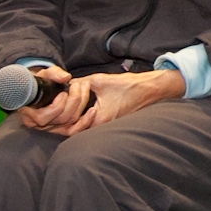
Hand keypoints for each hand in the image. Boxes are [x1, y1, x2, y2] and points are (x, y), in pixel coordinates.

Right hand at [13, 65, 89, 133]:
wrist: (40, 89)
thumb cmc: (39, 82)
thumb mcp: (43, 74)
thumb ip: (53, 73)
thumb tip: (66, 77)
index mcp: (29, 114)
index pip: (43, 118)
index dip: (57, 106)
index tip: (63, 92)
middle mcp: (39, 125)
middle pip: (61, 119)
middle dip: (74, 100)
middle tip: (77, 85)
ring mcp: (52, 128)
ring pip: (70, 122)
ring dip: (81, 105)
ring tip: (85, 88)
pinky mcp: (63, 129)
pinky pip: (75, 130)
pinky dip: (85, 121)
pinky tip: (93, 110)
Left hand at [70, 68, 185, 131]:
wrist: (148, 89)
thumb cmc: (128, 86)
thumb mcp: (99, 80)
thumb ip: (79, 83)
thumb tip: (65, 84)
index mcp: (98, 120)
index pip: (71, 127)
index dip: (63, 115)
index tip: (62, 101)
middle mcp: (101, 127)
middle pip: (74, 130)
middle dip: (66, 117)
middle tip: (63, 103)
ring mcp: (106, 127)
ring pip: (82, 127)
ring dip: (75, 116)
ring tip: (73, 102)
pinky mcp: (109, 123)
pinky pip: (91, 124)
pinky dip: (84, 116)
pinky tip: (83, 105)